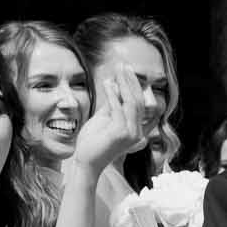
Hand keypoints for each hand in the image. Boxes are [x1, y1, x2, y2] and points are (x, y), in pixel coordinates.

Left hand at [74, 66, 146, 180]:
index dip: (134, 86)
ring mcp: (131, 134)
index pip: (139, 104)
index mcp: (136, 130)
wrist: (86, 161)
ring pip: (132, 103)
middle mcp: (137, 132)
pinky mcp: (120, 134)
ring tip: (117, 70)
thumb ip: (112, 104)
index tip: (126, 70)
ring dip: (124, 84)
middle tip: (123, 65)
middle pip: (138, 101)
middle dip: (131, 81)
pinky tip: (108, 83)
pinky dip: (113, 94)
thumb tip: (116, 84)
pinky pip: (118, 109)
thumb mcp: (104, 118)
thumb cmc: (93, 141)